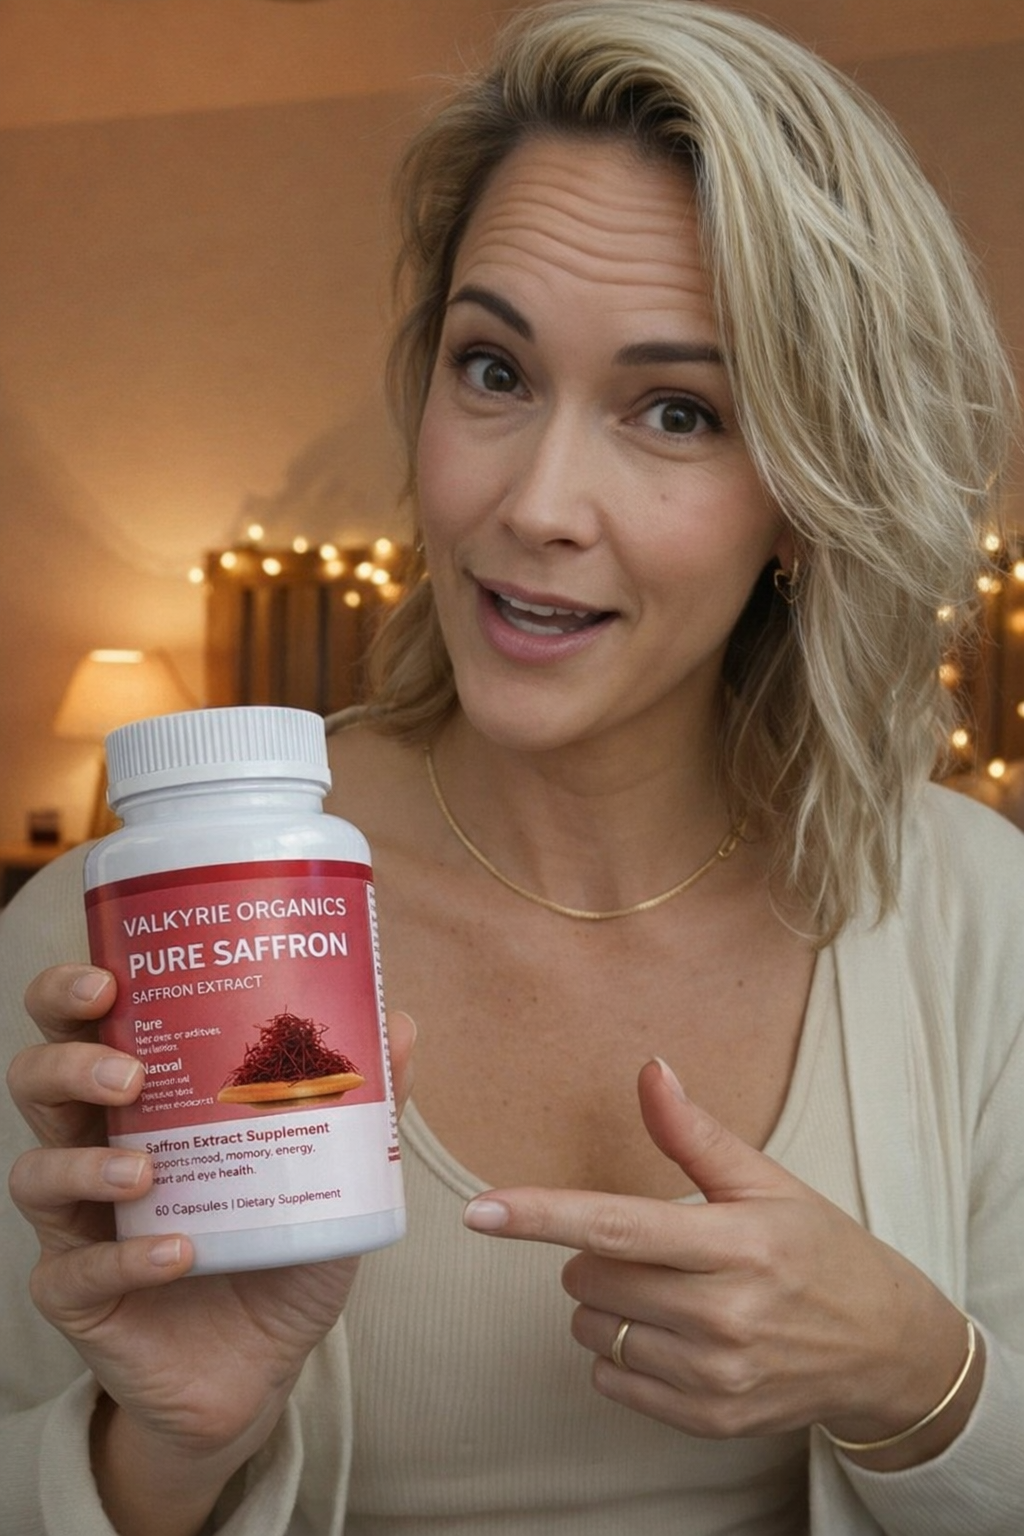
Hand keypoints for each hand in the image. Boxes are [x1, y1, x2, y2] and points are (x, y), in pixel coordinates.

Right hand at [7, 963, 415, 1531]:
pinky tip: (179, 1251)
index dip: (70, 992)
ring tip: (145, 1170)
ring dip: (86, 1164)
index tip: (106, 979)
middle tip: (129, 1072)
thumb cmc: (282, 1244)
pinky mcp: (79, 1296)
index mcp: (145, 1096)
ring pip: (35, 1173)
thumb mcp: (330, 1170)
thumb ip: (361, 1101)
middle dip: (69, 1064)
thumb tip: (402, 1024)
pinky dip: (127, 1258)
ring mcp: (79, 1223)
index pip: (81, 1024)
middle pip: (37, 1082)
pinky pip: (77, 1272)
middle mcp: (96, 1146)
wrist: (263, 1366)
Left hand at [463, 1057, 975, 1464]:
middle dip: (594, 1254)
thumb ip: (694, 1133)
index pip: (617, 1226)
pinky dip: (620, 1353)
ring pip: (595, 1332)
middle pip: (594, 1279)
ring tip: (662, 1289)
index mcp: (738, 1244)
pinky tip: (667, 1334)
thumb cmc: (818, 1250)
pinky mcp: (711, 1420)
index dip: (541, 1216)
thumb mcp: (766, 1182)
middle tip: (646, 1245)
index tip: (480, 1209)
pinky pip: (614, 1382)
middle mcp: (726, 1316)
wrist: (884, 1347)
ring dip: (604, 1305)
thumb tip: (649, 1068)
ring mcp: (717, 1377)